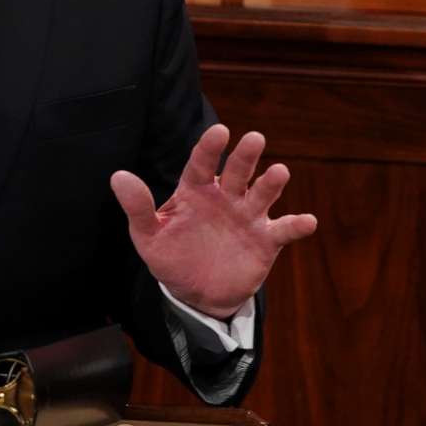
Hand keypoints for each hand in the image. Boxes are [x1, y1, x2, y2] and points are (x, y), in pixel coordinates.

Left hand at [111, 124, 318, 319]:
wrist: (197, 294)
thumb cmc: (172, 257)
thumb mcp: (148, 236)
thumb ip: (138, 207)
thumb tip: (118, 176)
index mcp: (197, 191)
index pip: (202, 164)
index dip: (209, 148)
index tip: (218, 131)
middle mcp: (226, 197)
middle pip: (238, 171)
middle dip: (246, 155)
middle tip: (253, 139)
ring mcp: (248, 216)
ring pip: (263, 193)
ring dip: (272, 183)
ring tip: (279, 173)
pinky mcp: (266, 240)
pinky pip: (284, 229)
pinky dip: (297, 225)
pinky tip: (307, 221)